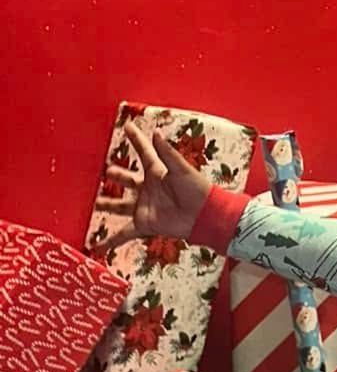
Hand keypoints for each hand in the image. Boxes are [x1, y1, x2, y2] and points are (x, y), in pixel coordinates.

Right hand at [91, 121, 213, 253]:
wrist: (205, 216)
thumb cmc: (197, 190)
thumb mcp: (180, 168)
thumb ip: (166, 152)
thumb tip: (155, 132)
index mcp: (158, 172)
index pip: (143, 153)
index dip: (136, 139)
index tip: (127, 126)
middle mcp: (148, 188)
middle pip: (128, 179)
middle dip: (118, 175)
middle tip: (108, 170)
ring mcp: (144, 206)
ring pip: (120, 205)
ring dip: (108, 204)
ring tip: (97, 201)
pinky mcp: (143, 223)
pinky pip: (123, 233)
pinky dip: (110, 241)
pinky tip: (97, 245)